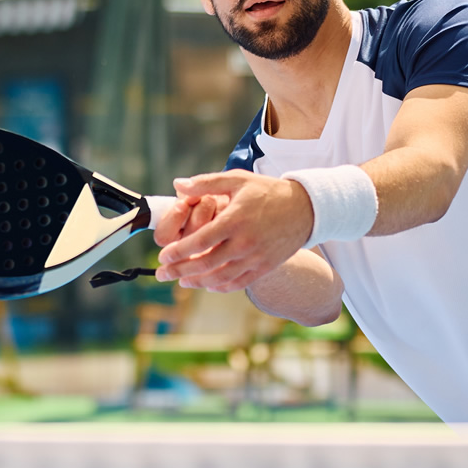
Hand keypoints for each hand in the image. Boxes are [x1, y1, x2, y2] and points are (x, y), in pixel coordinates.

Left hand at [155, 171, 312, 291]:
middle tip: (162, 274)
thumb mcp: (237, 180)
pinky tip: (206, 285)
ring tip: (181, 281)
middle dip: (179, 271)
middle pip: (205, 264)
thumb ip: (205, 183)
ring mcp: (256, 258)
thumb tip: (177, 185)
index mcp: (235, 220)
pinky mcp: (265, 267)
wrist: (305, 208)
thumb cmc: (267, 191)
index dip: (178, 252)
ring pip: (220, 278)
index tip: (162, 256)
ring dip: (197, 282)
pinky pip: (238, 283)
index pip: (199, 241)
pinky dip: (220, 287)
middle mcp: (245, 242)